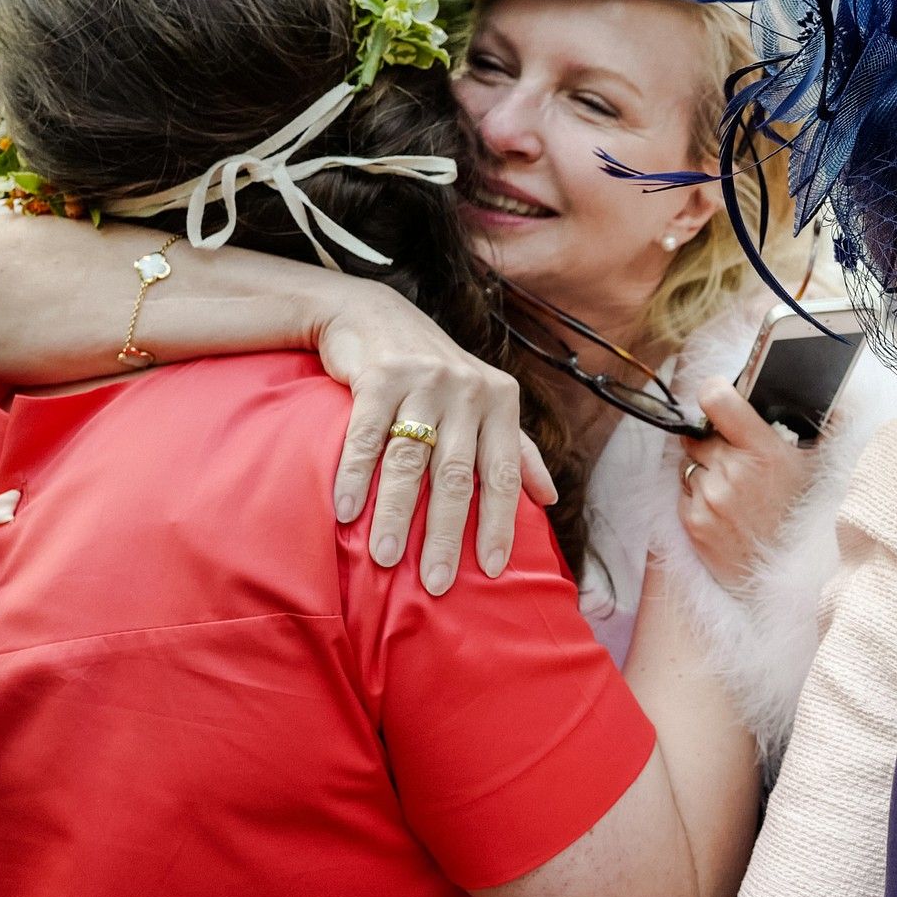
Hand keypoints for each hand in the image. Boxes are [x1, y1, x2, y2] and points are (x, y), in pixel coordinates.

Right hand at [314, 282, 555, 594]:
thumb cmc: (438, 372)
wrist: (375, 313)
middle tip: (435, 583)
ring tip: (384, 559)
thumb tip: (550, 500)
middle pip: (456, 476)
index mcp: (500, 403)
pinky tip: (346, 511)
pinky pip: (367, 436)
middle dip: (445, 534)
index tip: (490, 569)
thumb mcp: (487, 402)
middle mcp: (468, 391)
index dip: (498, 523)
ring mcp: (424, 381)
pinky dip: (355, 476)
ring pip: (410, 461)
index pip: (504, 474)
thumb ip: (518, 450)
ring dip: (395, 514)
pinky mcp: (380, 376)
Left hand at [677, 381, 816, 589]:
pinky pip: (684, 492)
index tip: (716, 396)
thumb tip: (837, 398)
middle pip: (697, 435)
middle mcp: (733, 472)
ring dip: (704, 471)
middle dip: (711, 442)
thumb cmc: (802, 517)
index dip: (713, 393)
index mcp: (764, 452)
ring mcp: (710, 498)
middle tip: (734, 458)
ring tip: (733, 492)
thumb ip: (820, 428)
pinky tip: (723, 511)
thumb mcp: (816, 468)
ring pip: (689, 464)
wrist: (786, 577)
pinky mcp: (693, 521)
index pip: (718, 401)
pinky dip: (697, 496)